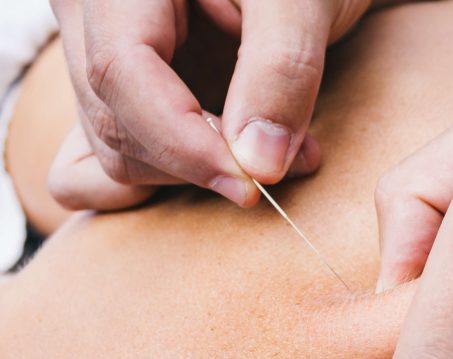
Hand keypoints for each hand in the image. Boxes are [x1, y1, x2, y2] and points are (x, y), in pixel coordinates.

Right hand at [48, 0, 380, 209]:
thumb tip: (258, 165)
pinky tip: (220, 172)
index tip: (252, 184)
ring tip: (284, 153)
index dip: (184, 142)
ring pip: (114, 146)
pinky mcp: (119, 89)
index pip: (118, 72)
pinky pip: (94, 160)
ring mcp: (93, 52)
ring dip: (197, 174)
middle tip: (290, 162)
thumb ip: (282, 71)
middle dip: (202, 162)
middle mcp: (88, 12)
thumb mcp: (303, 3)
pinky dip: (159, 182)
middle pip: (114, 118)